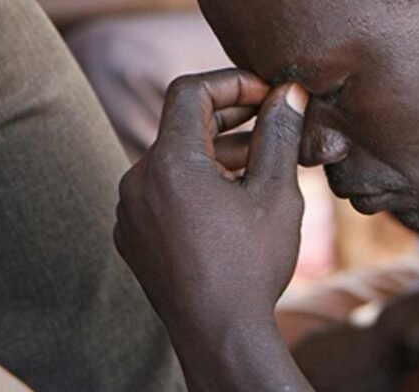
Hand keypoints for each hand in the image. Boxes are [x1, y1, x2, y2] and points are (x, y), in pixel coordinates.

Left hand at [114, 69, 309, 337]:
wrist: (220, 336)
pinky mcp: (132, 236)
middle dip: (229, 117)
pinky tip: (231, 200)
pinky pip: (161, 192)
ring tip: (261, 162)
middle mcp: (137, 181)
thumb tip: (289, 92)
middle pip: (181, 125)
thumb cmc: (252, 264)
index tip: (267, 93)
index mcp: (169, 163)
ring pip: (173, 161)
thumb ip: (279, 133)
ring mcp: (129, 211)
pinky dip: (193, 184)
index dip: (231, 82)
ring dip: (214, 153)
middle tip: (271, 118)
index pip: (191, 92)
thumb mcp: (276, 191)